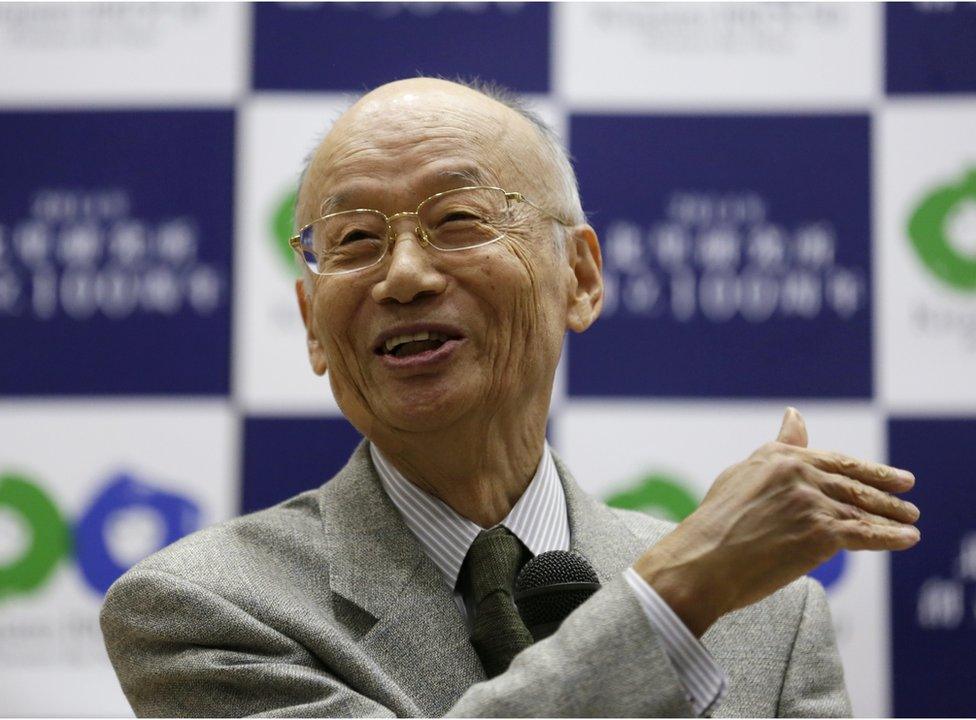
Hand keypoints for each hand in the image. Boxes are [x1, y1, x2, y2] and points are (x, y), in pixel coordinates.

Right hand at [633, 407, 919, 636]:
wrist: (704, 560)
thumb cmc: (714, 522)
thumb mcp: (743, 473)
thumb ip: (777, 447)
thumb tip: (795, 416)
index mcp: (780, 456)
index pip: (834, 460)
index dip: (866, 469)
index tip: (886, 474)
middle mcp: (799, 473)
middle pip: (854, 482)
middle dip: (886, 489)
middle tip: (907, 494)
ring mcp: (812, 502)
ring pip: (863, 508)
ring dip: (893, 515)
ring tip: (910, 520)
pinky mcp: (822, 533)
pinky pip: (866, 534)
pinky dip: (891, 537)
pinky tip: (907, 539)